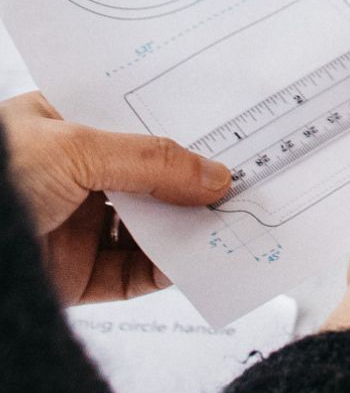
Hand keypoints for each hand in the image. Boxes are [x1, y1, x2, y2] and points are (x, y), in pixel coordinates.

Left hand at [0, 93, 230, 304]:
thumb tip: (214, 175)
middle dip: (192, 177)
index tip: (228, 124)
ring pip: (146, 224)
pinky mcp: (75, 275)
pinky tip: (195, 259)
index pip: (133, 118)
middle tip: (245, 175)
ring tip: (233, 219)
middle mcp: (70, 172)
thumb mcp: (77, 149)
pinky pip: (133, 273)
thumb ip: (150, 160)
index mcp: (61, 124)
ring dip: (187, 225)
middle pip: (147, 174)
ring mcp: (73, 224)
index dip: (179, 121)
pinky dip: (166, 269)